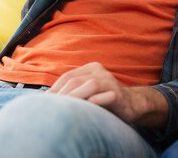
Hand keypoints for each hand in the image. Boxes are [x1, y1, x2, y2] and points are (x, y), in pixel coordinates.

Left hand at [48, 62, 166, 126]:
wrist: (132, 105)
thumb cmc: (105, 99)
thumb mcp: (88, 90)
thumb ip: (74, 89)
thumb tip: (48, 98)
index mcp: (92, 68)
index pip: (68, 76)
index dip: (55, 88)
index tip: (45, 102)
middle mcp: (101, 72)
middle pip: (76, 80)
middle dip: (61, 95)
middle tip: (52, 108)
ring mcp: (110, 82)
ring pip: (90, 85)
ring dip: (75, 98)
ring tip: (64, 109)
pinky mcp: (118, 95)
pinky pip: (106, 97)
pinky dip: (95, 102)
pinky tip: (86, 109)